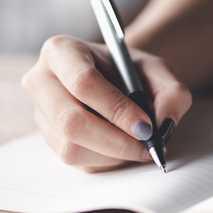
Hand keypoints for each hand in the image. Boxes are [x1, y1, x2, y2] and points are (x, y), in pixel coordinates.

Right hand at [22, 35, 191, 172]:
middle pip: (71, 120)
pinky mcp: (48, 139)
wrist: (115, 81)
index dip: (116, 108)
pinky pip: (75, 162)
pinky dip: (105, 162)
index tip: (146, 126)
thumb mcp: (157, 70)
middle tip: (146, 146)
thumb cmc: (131, 72)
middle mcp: (41, 81)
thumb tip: (164, 124)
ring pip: (70, 148)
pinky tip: (122, 149)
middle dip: (114, 140)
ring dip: (111, 155)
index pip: (83, 82)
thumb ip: (171, 92)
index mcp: (61, 51)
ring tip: (138, 146)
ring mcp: (41, 114)